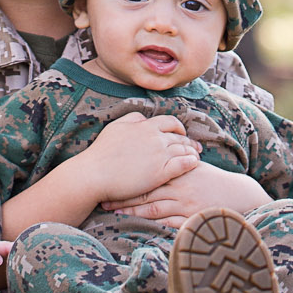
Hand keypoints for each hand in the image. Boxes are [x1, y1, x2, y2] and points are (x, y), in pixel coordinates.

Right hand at [86, 111, 200, 202]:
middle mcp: (156, 138)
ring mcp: (160, 155)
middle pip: (180, 137)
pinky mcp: (161, 173)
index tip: (181, 134)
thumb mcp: (116, 127)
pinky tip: (194, 164)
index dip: (178, 128)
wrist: (95, 173)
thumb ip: (133, 119)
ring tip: (197, 156)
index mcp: (145, 126)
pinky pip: (183, 165)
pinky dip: (191, 162)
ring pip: (183, 150)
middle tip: (196, 147)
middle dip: (189, 141)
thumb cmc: (102, 152)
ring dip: (192, 152)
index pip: (170, 122)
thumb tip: (145, 119)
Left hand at [102, 165, 266, 229]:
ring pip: (153, 209)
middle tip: (105, 200)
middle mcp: (180, 186)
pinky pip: (169, 224)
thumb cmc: (214, 180)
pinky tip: (139, 229)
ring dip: (132, 213)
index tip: (110, 181)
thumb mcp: (195, 166)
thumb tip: (156, 156)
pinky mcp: (192, 219)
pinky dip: (153, 225)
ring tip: (115, 215)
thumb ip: (175, 163)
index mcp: (178, 171)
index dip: (127, 178)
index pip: (148, 174)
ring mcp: (186, 204)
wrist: (240, 195)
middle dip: (124, 197)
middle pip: (146, 192)